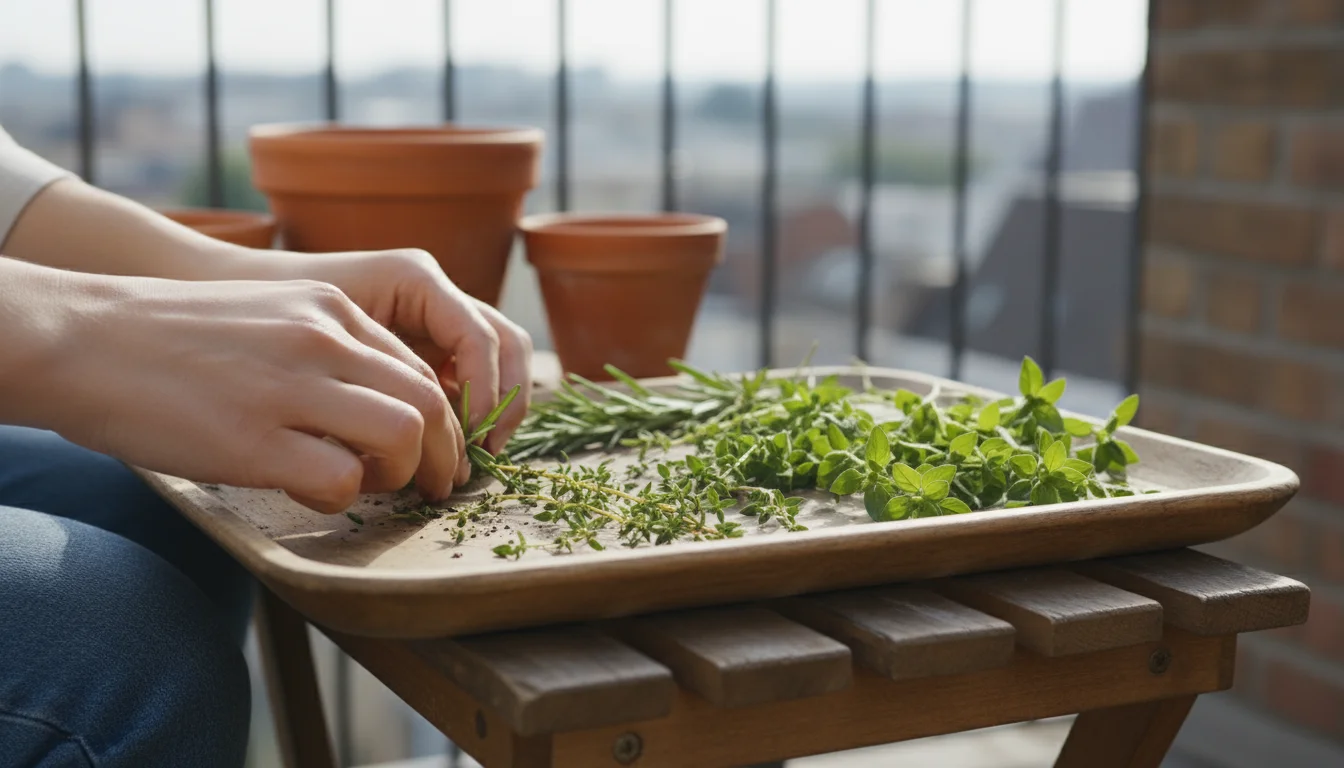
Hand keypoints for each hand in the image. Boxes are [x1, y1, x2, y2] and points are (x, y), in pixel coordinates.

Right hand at [33, 271, 468, 512]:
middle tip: (434, 487)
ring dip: (403, 474)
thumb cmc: (171, 338)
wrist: (83, 338)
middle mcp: (322, 339)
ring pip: (404, 434)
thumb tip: (374, 407)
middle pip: (430, 402)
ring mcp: (291, 387)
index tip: (432, 453)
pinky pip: (342, 478)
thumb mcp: (267, 316)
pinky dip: (341, 496)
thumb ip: (326, 349)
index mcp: (330, 308)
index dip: (440, 420)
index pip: (420, 368)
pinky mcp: (255, 439)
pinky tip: (307, 491)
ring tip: (369, 486)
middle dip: (446, 455)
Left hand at [246, 248, 533, 453]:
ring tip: (464, 460)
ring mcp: (432, 316)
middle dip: (504, 404)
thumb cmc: (261, 323)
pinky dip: (466, 412)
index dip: (486, 394)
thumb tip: (413, 450)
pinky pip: (466, 376)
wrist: (220, 309)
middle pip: (507, 344)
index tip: (467, 445)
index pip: (481, 337)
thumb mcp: (315, 354)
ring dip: (492, 411)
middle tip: (480, 459)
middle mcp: (433, 292)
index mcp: (413, 278)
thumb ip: (370, 390)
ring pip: (497, 361)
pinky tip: (436, 448)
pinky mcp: (421, 343)